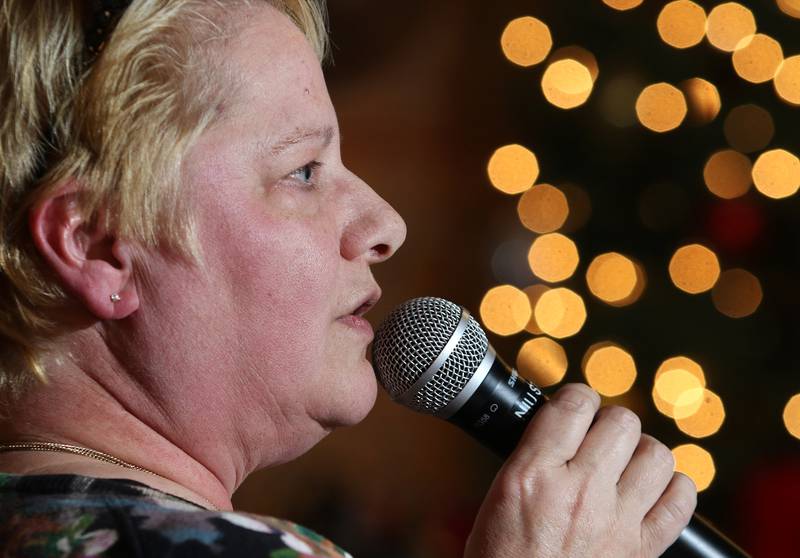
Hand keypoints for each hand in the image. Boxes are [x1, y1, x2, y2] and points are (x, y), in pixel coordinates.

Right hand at [464, 383, 696, 557]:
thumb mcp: (499, 496)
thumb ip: (531, 455)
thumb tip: (558, 424)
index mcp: (533, 475)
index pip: (573, 406)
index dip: (577, 397)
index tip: (576, 405)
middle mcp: (579, 492)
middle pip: (622, 422)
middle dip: (610, 422)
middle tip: (598, 437)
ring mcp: (616, 522)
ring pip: (657, 455)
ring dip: (642, 452)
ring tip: (625, 463)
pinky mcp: (641, 550)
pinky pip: (680, 501)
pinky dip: (673, 489)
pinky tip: (652, 491)